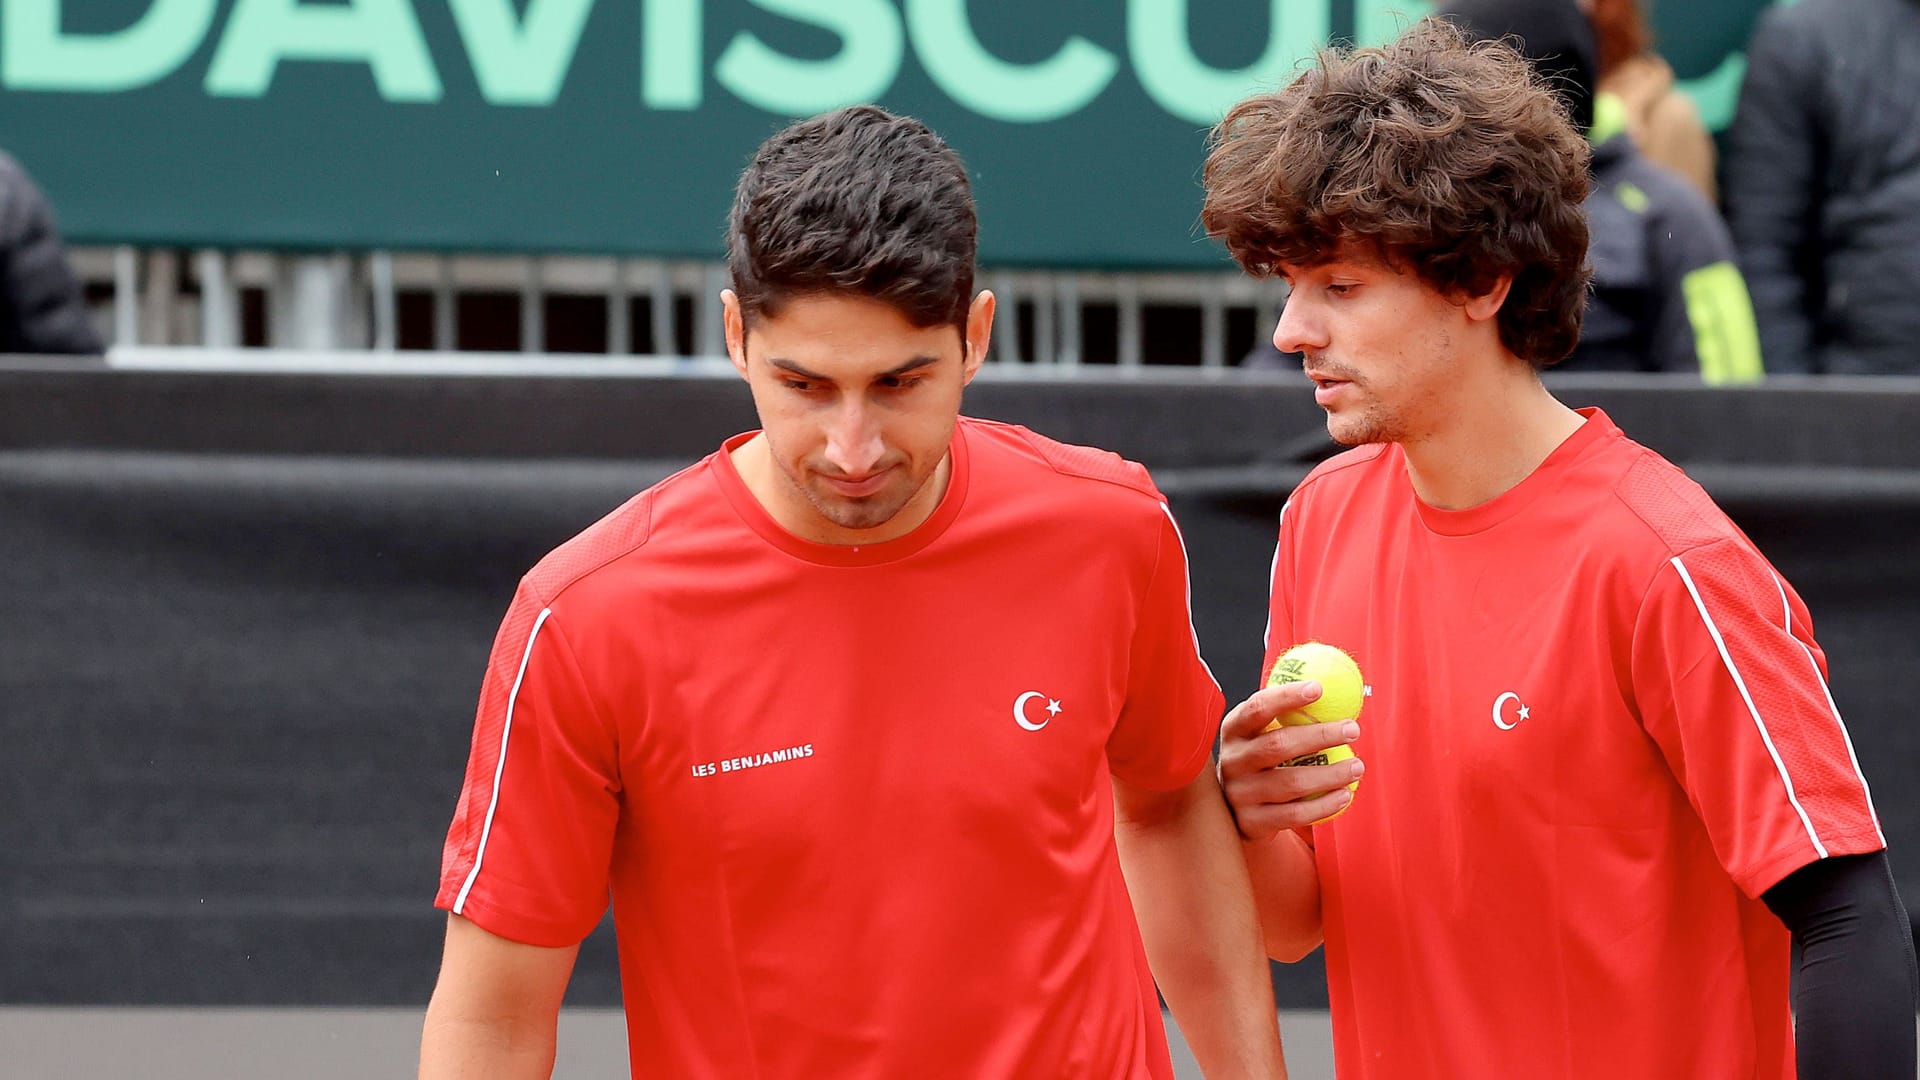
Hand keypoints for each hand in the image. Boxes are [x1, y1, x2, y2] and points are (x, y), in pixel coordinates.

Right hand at [1217, 682, 1363, 841]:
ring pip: (1290, 783)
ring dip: (1330, 774)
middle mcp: (1232, 760)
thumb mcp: (1262, 734)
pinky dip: (1324, 805)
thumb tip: (1333, 685)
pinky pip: (1294, 814)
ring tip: (1357, 766)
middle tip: (1353, 729)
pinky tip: (1346, 795)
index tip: (1319, 689)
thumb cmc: (1262, 761)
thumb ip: (1287, 714)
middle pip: (1277, 745)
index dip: (1286, 697)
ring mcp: (1239, 793)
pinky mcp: (1251, 821)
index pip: (1257, 708)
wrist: (1237, 810)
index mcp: (1234, 730)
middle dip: (1320, 735)